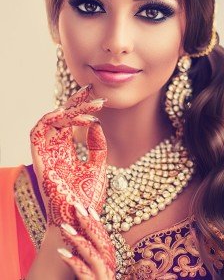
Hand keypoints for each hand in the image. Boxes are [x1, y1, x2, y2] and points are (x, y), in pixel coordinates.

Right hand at [29, 84, 107, 226]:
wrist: (80, 220)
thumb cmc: (87, 198)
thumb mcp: (97, 166)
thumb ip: (96, 145)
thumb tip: (96, 123)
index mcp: (67, 153)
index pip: (70, 123)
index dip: (79, 107)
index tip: (94, 95)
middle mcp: (55, 151)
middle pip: (60, 119)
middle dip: (75, 103)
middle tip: (92, 92)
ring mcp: (46, 155)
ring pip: (49, 122)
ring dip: (67, 111)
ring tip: (88, 107)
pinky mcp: (40, 161)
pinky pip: (37, 134)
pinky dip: (52, 121)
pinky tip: (74, 117)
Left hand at [58, 204, 115, 278]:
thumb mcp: (97, 271)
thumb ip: (92, 259)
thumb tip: (82, 243)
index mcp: (110, 262)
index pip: (105, 238)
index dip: (97, 223)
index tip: (90, 209)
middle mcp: (109, 267)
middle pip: (102, 242)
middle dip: (89, 223)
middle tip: (77, 207)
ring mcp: (103, 276)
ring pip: (93, 254)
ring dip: (79, 239)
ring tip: (65, 227)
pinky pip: (83, 272)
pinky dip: (73, 261)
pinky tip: (61, 253)